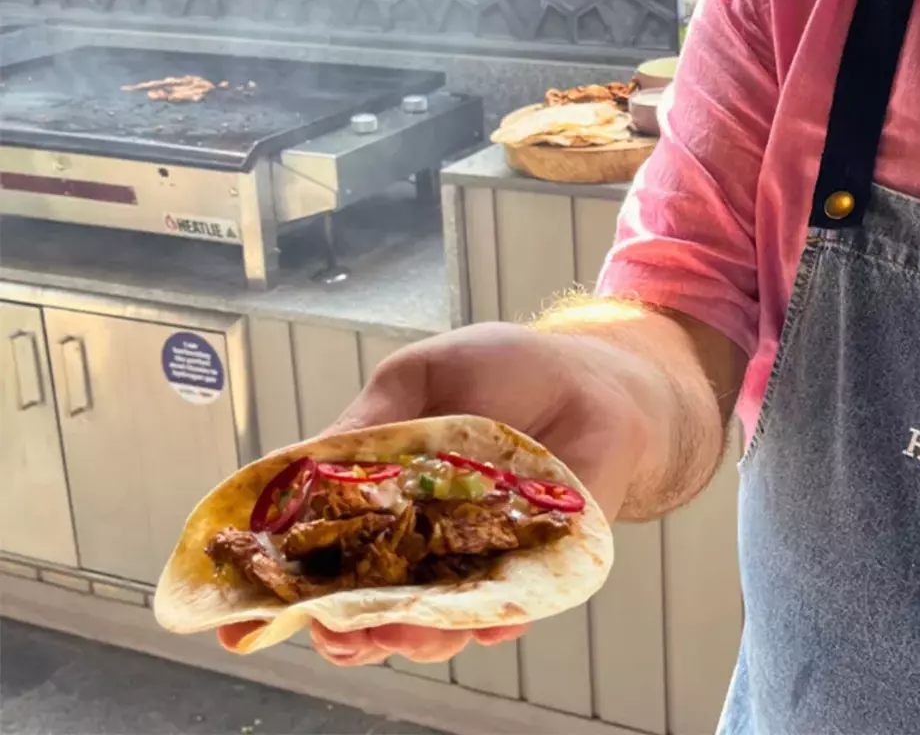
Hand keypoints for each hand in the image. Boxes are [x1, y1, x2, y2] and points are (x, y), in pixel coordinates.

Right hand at [218, 321, 653, 666]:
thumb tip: (299, 467)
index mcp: (385, 498)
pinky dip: (488, 622)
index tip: (238, 621)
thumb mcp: (419, 377)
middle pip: (368, 609)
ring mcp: (478, 564)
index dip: (280, 591)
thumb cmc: (509, 370)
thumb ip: (367, 425)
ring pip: (431, 625)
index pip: (322, 556)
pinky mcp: (536, 573)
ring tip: (396, 625)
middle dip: (341, 629)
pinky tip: (478, 620)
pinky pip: (506, 612)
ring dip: (407, 633)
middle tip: (329, 627)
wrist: (596, 376)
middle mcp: (424, 544)